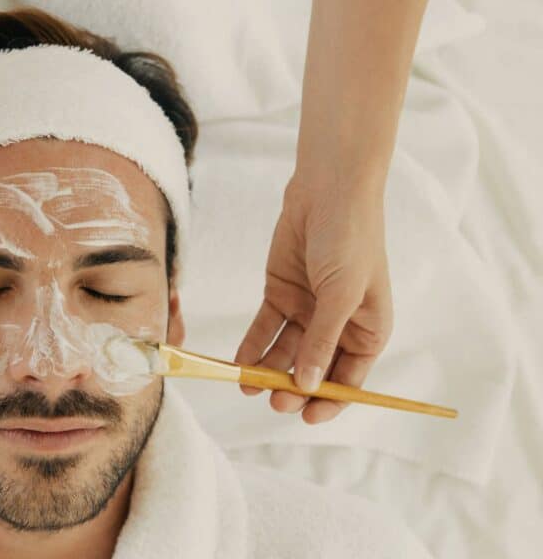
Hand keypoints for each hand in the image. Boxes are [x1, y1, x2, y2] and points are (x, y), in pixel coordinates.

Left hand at [235, 173, 393, 423]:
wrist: (327, 190)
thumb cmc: (350, 238)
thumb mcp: (341, 293)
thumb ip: (323, 340)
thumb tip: (310, 385)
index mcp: (368, 329)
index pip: (350, 378)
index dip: (330, 400)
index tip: (307, 417)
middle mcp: (338, 325)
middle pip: (314, 369)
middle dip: (294, 388)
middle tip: (275, 400)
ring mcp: (308, 310)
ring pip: (286, 352)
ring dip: (268, 371)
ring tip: (249, 386)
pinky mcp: (281, 294)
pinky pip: (265, 329)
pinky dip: (252, 347)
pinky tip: (239, 365)